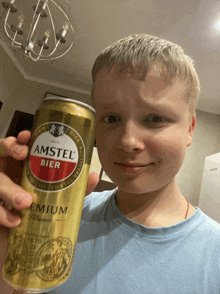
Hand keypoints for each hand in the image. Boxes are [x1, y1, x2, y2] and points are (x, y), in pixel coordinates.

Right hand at [0, 130, 98, 292]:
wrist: (31, 247)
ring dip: (8, 188)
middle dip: (9, 148)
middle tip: (23, 153)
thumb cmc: (46, 215)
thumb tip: (93, 175)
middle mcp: (8, 175)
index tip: (27, 136)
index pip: (16, 145)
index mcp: (22, 168)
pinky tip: (16, 221)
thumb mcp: (62, 200)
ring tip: (25, 202)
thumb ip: (76, 189)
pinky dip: (3, 214)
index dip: (18, 138)